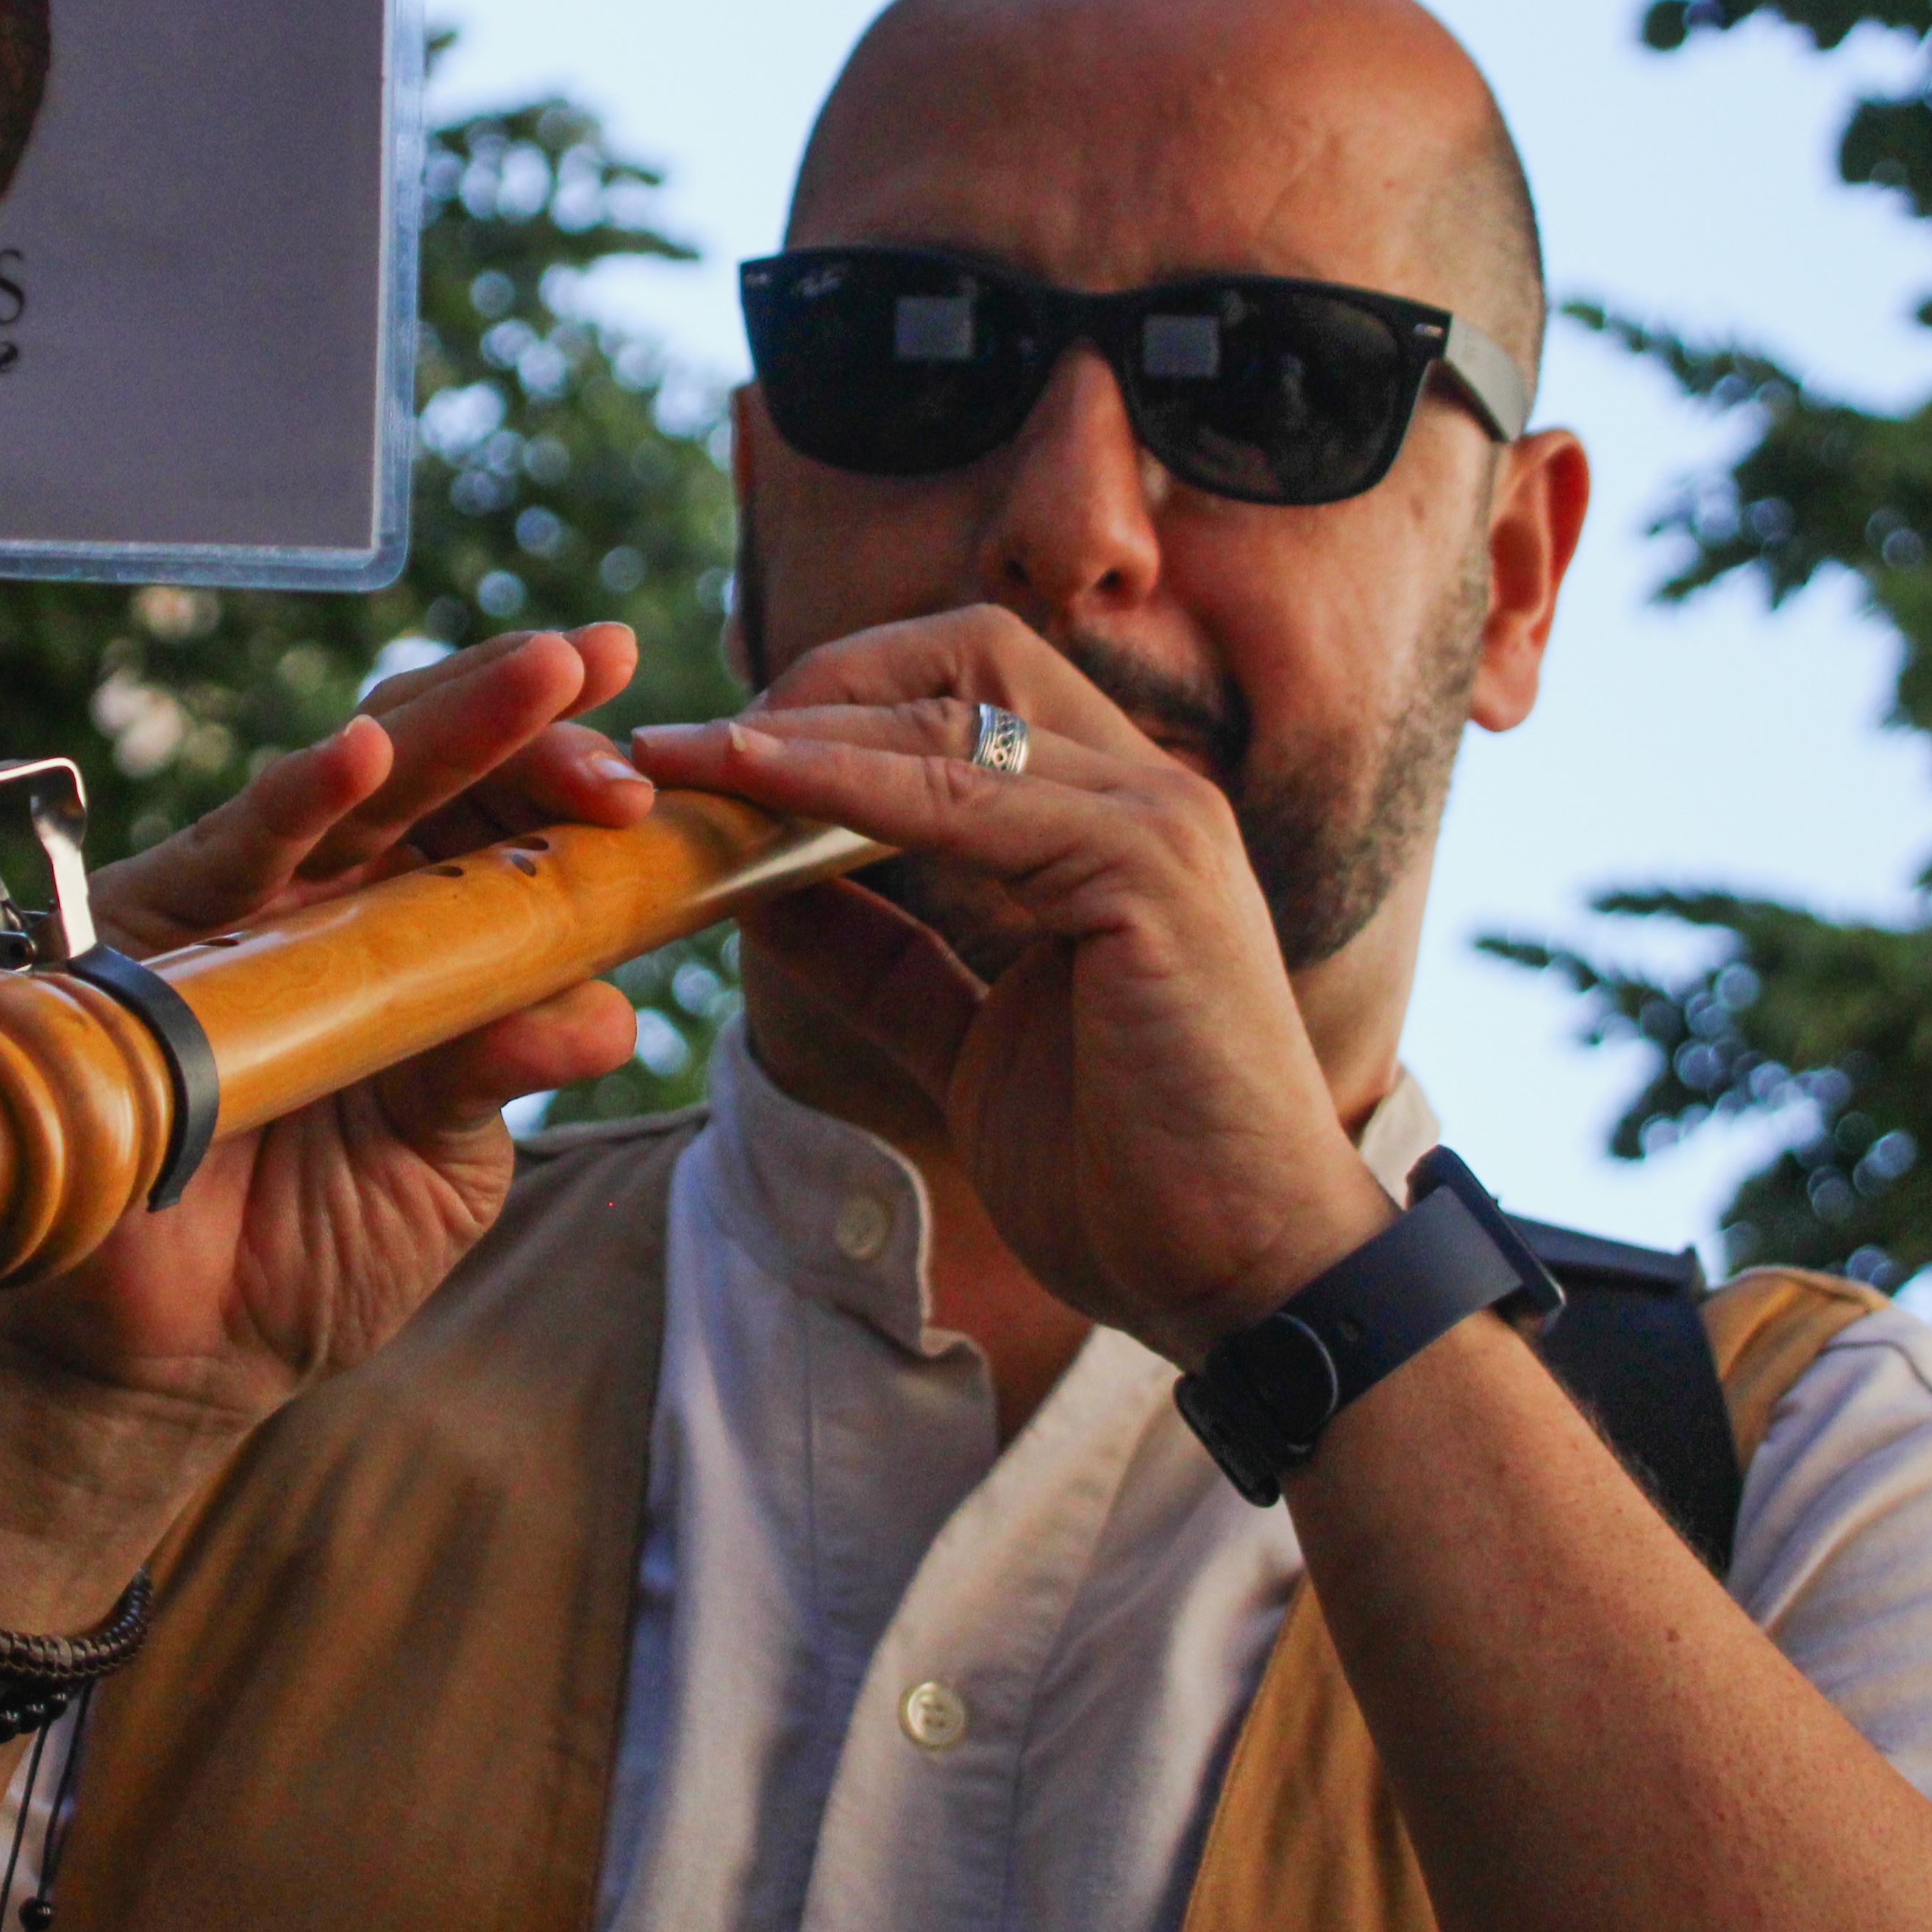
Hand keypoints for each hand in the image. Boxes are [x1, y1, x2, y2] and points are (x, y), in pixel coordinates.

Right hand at [0, 625, 653, 1429]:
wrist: (181, 1353)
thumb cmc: (314, 1247)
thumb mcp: (444, 1163)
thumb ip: (502, 1076)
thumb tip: (605, 1017)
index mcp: (422, 937)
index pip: (503, 822)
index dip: (575, 773)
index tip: (662, 757)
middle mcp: (336, 899)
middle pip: (436, 771)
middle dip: (526, 714)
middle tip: (600, 672)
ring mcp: (248, 906)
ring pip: (352, 779)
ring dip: (449, 721)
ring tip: (541, 675)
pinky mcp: (158, 933)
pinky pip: (234, 849)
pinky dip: (301, 797)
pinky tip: (365, 754)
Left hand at [630, 606, 1395, 1362]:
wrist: (1244, 1275)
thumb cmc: (1127, 1174)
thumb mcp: (966, 1044)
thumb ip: (883, 961)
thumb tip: (762, 893)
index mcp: (1116, 825)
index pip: (970, 691)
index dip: (838, 702)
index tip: (716, 760)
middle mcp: (1148, 795)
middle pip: (965, 656)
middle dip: (818, 683)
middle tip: (693, 753)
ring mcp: (1159, 821)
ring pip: (951, 718)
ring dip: (803, 729)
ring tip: (687, 761)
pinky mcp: (1151, 869)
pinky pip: (966, 800)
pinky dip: (850, 786)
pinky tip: (758, 789)